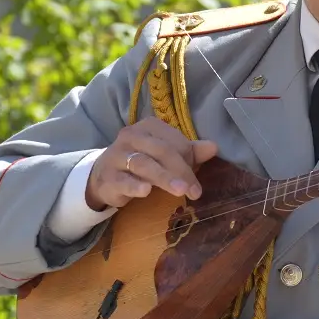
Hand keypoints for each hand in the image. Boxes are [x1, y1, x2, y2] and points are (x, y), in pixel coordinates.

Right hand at [86, 116, 217, 210]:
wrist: (103, 176)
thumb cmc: (141, 163)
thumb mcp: (165, 155)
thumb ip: (189, 151)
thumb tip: (214, 147)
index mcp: (149, 127)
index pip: (174, 140)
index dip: (189, 159)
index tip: (196, 180)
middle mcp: (131, 136)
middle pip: (162, 151)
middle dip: (182, 171)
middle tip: (195, 191)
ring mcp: (117, 155)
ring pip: (144, 164)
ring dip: (164, 177)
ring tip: (181, 191)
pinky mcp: (108, 176)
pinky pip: (122, 180)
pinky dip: (135, 185)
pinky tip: (146, 191)